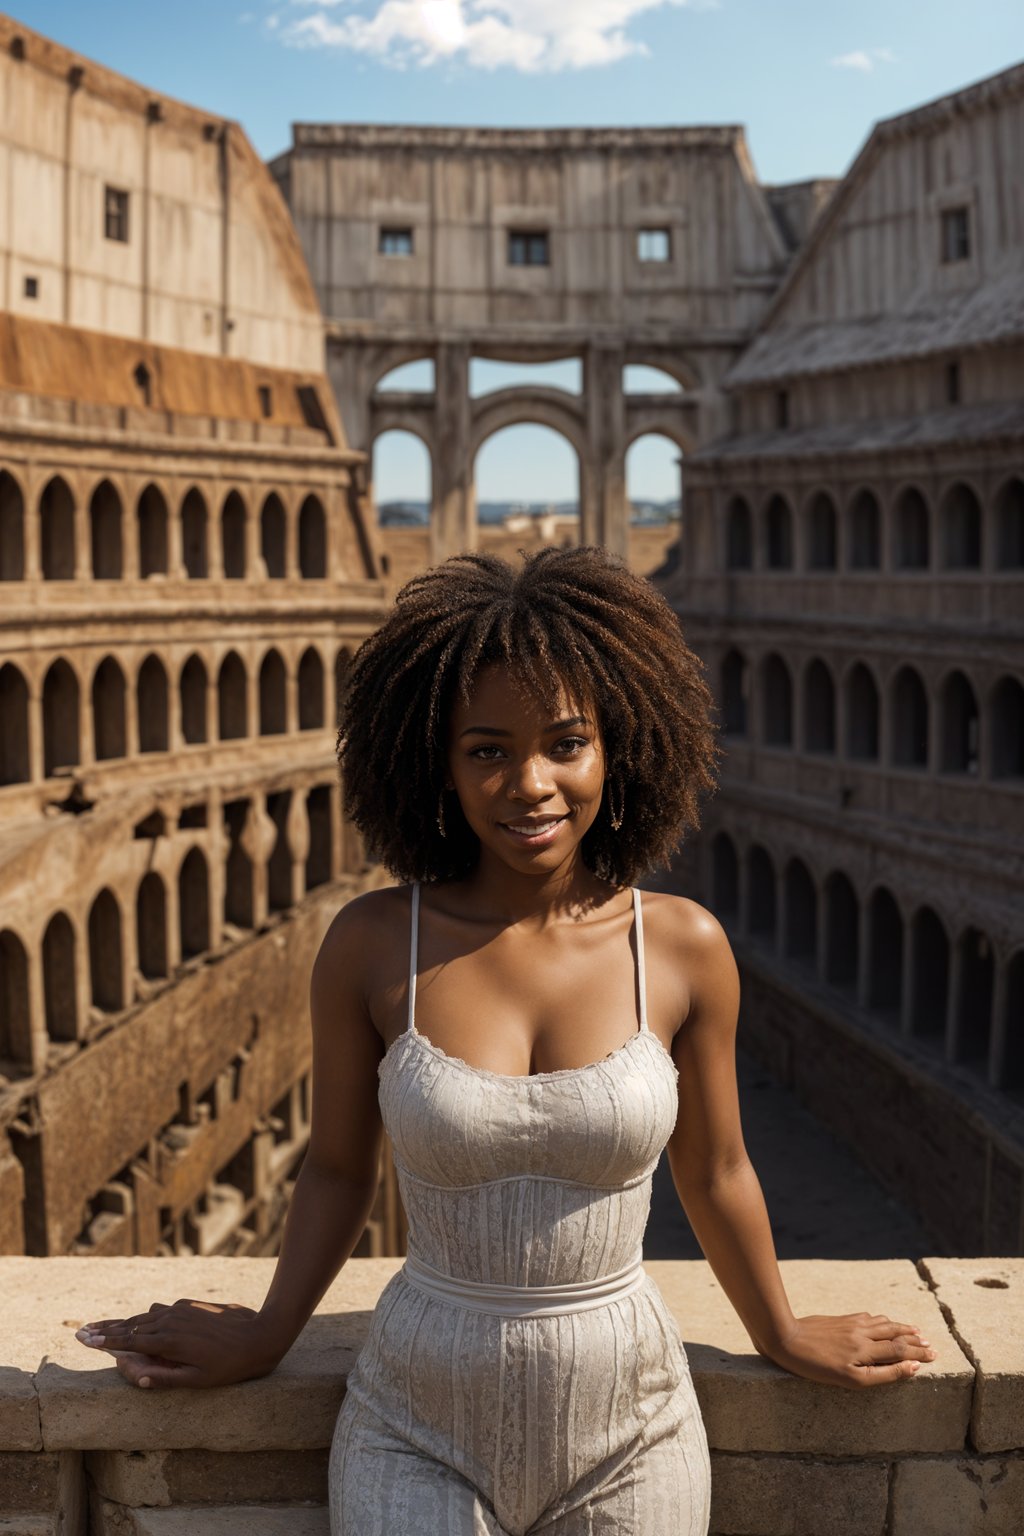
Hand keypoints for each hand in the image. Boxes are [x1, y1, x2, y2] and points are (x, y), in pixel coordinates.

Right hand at [75, 1299, 283, 1389]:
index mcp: (169, 1341)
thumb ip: (165, 1378)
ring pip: (144, 1316)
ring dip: (124, 1323)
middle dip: (106, 1328)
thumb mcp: (197, 1380)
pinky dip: (144, 1318)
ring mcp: (180, 1310)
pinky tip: (139, 1323)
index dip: (105, 1340)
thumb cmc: (229, 1365)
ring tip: (105, 1327)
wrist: (259, 1333)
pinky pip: (160, 1311)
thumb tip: (139, 1378)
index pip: (129, 1341)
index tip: (84, 1339)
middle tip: (83, 1331)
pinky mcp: (189, 1305)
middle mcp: (170, 1321)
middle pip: (131, 1324)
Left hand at [757, 1312, 937, 1388]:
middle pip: (894, 1336)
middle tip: (931, 1344)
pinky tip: (881, 1319)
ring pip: (882, 1324)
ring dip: (900, 1327)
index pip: (900, 1351)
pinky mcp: (839, 1320)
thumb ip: (883, 1373)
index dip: (918, 1354)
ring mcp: (851, 1325)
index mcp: (867, 1351)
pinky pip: (866, 1317)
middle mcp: (862, 1335)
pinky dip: (880, 1319)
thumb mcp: (850, 1379)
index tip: (934, 1354)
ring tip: (914, 1330)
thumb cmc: (816, 1367)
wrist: (786, 1337)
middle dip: (914, 1341)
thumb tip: (911, 1367)